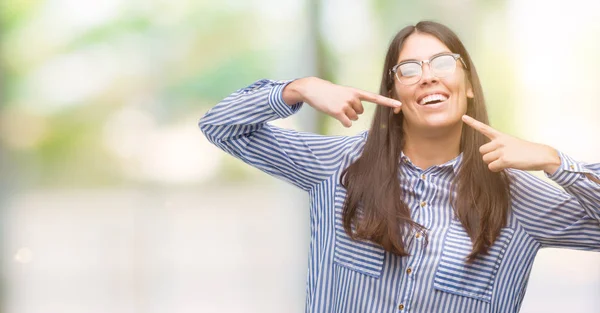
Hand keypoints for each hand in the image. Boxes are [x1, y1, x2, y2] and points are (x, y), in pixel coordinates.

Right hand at [283, 77, 401, 126]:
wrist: (313, 89)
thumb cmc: (328, 92)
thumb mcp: (343, 92)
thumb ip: (353, 101)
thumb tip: (355, 117)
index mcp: (356, 91)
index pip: (375, 98)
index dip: (388, 102)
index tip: (399, 105)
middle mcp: (353, 97)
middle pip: (360, 112)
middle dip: (351, 111)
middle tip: (340, 104)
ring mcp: (345, 104)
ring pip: (353, 118)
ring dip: (346, 116)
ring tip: (335, 106)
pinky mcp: (338, 112)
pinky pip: (347, 123)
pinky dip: (342, 121)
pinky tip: (334, 113)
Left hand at [461, 115, 560, 173]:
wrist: (542, 155)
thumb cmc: (527, 151)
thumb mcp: (512, 144)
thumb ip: (499, 147)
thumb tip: (489, 157)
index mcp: (501, 136)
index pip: (484, 128)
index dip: (473, 123)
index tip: (463, 117)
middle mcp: (500, 141)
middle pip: (481, 151)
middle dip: (488, 156)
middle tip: (500, 157)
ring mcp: (502, 150)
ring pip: (486, 160)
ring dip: (493, 163)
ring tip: (506, 161)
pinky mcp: (505, 160)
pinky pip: (492, 167)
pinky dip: (497, 169)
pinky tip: (507, 166)